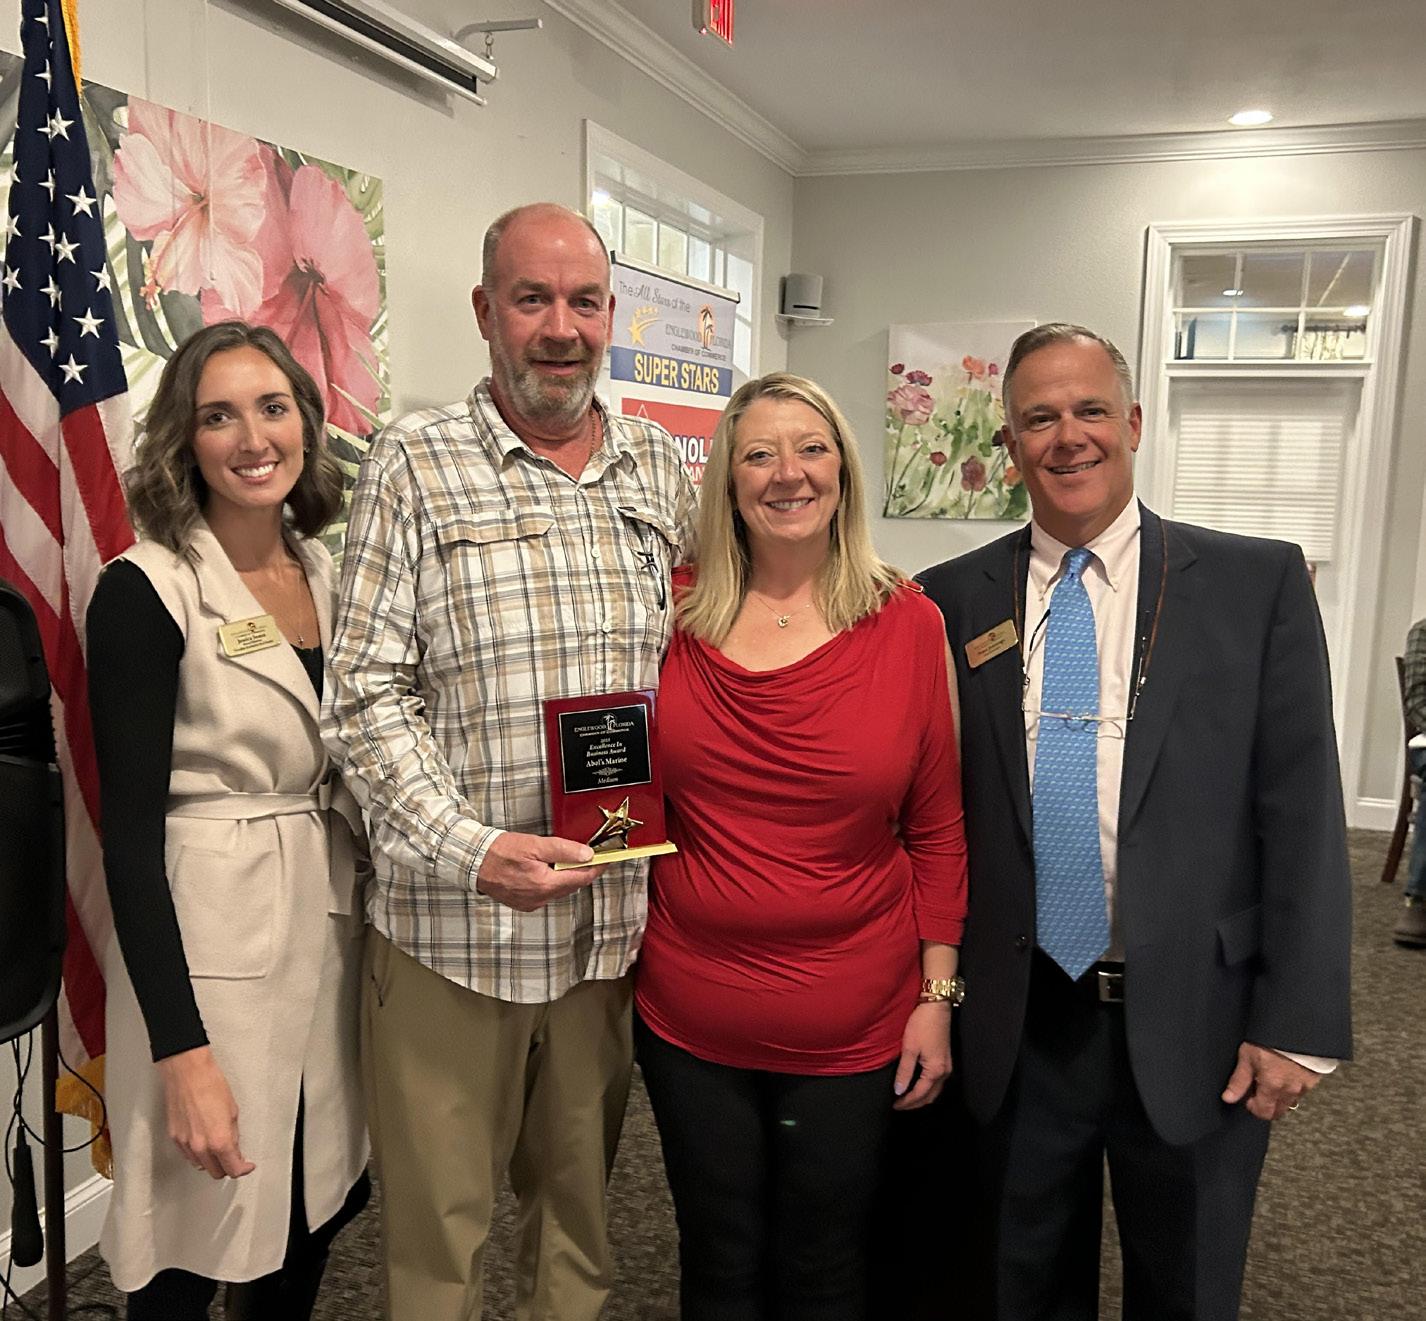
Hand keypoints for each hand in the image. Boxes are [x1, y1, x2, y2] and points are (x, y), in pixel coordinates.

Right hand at [156, 1046, 254, 1179]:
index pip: (233, 1169)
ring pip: (200, 1165)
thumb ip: (233, 1134)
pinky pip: (187, 1155)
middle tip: (234, 1158)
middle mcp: (201, 1147)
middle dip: (227, 1168)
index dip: (243, 1169)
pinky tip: (203, 1144)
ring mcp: (186, 1144)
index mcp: (220, 1140)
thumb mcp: (233, 1110)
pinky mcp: (174, 1138)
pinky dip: (197, 1155)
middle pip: (216, 1172)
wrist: (187, 1074)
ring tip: (218, 1150)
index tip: (246, 1166)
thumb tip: (234, 1146)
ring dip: (211, 1162)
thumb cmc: (211, 1085)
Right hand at [475, 831, 604, 911]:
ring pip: (559, 889)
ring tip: (569, 859)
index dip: (596, 868)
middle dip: (582, 871)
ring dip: (566, 876)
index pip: (581, 878)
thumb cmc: (498, 852)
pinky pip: (546, 892)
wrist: (472, 862)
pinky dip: (552, 881)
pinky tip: (549, 869)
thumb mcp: (534, 844)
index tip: (607, 859)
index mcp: (544, 885)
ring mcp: (531, 902)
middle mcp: (539, 898)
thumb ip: (562, 850)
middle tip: (590, 855)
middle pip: (571, 885)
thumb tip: (586, 854)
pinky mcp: (524, 902)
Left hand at [892, 1001, 952, 1110]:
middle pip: (930, 1096)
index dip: (907, 1102)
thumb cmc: (922, 1025)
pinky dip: (927, 1088)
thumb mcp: (909, 1048)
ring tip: (906, 1098)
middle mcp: (945, 1071)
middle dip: (915, 1103)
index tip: (894, 1105)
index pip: (920, 1094)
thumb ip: (904, 1071)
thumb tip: (899, 1090)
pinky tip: (917, 1084)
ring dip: (922, 1096)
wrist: (936, 1006)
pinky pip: (937, 1081)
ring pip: (935, 1090)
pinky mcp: (945, 1059)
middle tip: (900, 1105)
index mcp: (936, 1071)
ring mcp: (947, 1065)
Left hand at [1221, 1041, 1322, 1120]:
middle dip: (1266, 1105)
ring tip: (1271, 1077)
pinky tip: (1285, 1073)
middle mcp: (1291, 1090)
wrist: (1297, 1026)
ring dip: (1279, 1096)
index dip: (1252, 1107)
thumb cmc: (1271, 1039)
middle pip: (1278, 1111)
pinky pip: (1301, 1090)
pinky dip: (1291, 1087)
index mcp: (1273, 1087)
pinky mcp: (1314, 1078)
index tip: (1247, 1097)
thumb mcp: (1247, 1056)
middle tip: (1257, 1089)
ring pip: (1290, 1101)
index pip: (1264, 1112)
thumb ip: (1239, 1080)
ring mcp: (1305, 1085)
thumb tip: (1229, 1097)